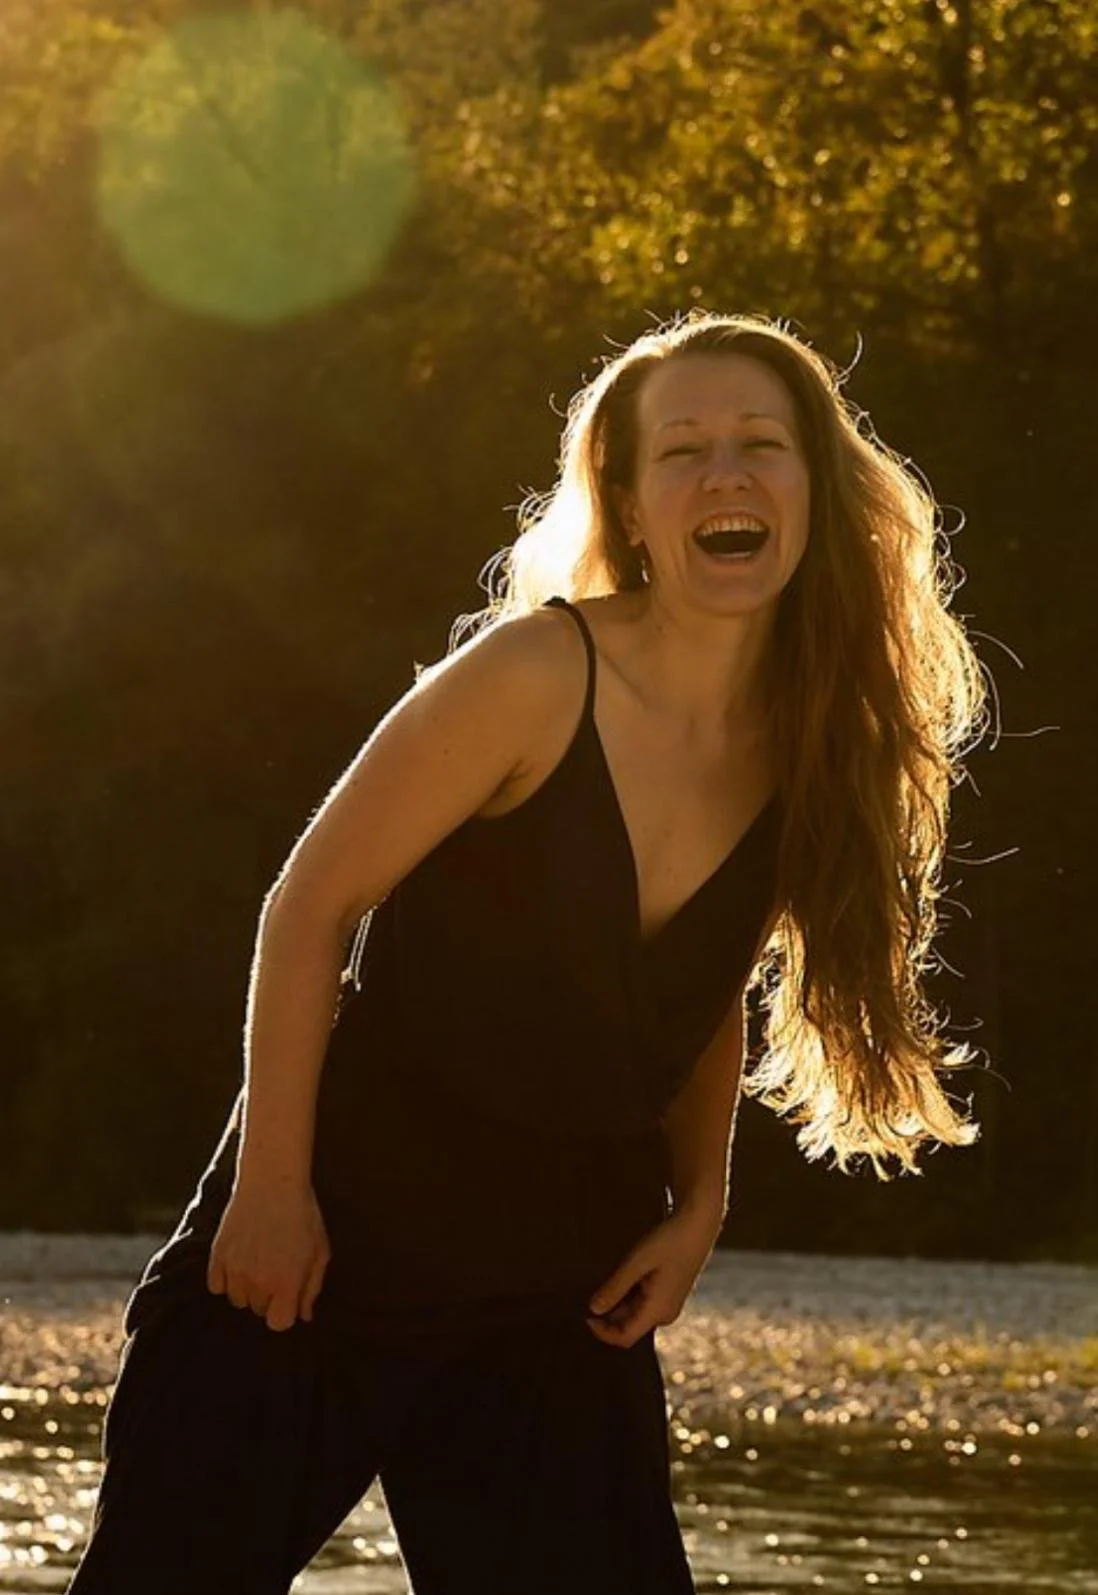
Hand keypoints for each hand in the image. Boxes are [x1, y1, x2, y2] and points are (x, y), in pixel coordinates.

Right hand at [206, 1178, 330, 1331]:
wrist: (273, 1181)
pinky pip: (216, 1286)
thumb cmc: (302, 1214)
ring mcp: (234, 1269)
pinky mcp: (217, 1256)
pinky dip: (226, 1279)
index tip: (287, 1296)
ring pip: (237, 1300)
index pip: (279, 1323)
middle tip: (276, 1269)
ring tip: (258, 1263)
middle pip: (258, 1310)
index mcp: (286, 1282)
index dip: (285, 1312)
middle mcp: (258, 1282)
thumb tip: (304, 1315)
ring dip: (247, 1289)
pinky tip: (240, 1262)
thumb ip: (311, 1287)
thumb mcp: (319, 1250)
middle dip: (269, 1297)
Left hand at [586, 1206, 721, 1349]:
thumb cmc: (669, 1242)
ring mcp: (668, 1305)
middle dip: (607, 1318)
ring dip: (617, 1306)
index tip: (585, 1315)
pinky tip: (621, 1278)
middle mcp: (665, 1314)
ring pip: (635, 1314)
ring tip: (603, 1285)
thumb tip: (594, 1309)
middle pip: (628, 1327)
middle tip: (587, 1298)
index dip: (602, 1332)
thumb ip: (615, 1288)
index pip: (624, 1338)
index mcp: (658, 1311)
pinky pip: (644, 1304)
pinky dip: (628, 1297)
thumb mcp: (637, 1263)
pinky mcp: (669, 1295)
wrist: (698, 1226)